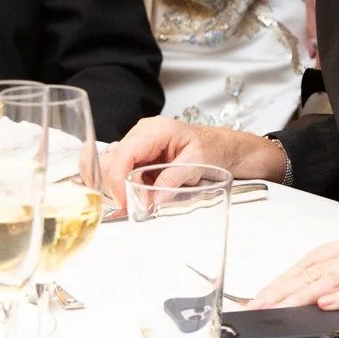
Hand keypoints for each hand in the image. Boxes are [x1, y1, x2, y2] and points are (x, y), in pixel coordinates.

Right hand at [97, 116, 283, 201]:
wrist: (226, 146)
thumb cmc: (214, 147)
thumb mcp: (197, 162)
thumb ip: (173, 179)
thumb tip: (153, 198)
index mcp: (155, 130)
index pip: (124, 154)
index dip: (118, 179)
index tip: (124, 201)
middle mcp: (143, 133)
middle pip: (113, 159)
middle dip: (116, 185)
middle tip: (128, 207)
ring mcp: (140, 143)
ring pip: (115, 165)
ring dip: (121, 187)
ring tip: (136, 203)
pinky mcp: (142, 154)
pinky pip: (125, 170)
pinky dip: (128, 186)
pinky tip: (140, 196)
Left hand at [251, 225, 338, 312]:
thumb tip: (326, 297)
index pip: (311, 259)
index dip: (283, 278)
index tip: (260, 295)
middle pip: (313, 268)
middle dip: (280, 289)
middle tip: (256, 307)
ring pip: (331, 278)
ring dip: (300, 294)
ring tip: (276, 307)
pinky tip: (325, 303)